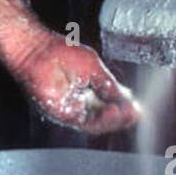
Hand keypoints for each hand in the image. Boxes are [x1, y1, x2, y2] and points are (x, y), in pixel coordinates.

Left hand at [9, 32, 139, 134]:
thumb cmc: (58, 52)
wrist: (38, 50)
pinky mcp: (61, 114)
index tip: (137, 108)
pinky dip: (102, 119)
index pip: (107, 105)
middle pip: (104, 118)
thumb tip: (127, 98)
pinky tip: (114, 111)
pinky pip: (85, 122)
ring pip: (96, 124)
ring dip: (114, 120)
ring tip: (128, 113)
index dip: (123, 108)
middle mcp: (78, 103)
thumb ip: (109, 85)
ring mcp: (70, 109)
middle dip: (122, 117)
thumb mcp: (93, 67)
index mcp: (85, 91)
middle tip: (136, 114)